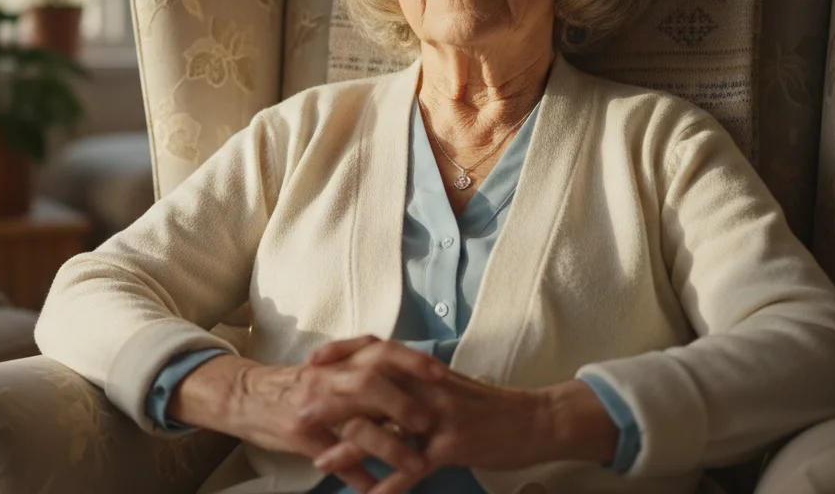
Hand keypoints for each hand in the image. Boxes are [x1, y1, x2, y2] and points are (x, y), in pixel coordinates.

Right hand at [169, 348, 447, 490]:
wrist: (244, 396)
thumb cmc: (294, 385)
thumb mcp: (328, 371)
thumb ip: (363, 374)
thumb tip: (406, 389)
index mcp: (338, 361)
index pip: (379, 350)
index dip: (411, 360)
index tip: (442, 372)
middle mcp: (327, 379)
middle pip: (370, 381)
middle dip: (404, 401)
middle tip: (431, 420)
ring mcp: (313, 408)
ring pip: (355, 424)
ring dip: (389, 447)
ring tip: (416, 466)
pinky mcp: (300, 435)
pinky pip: (333, 458)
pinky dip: (356, 476)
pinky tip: (375, 491)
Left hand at [303, 337, 614, 493]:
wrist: (534, 420)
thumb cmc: (486, 406)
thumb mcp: (446, 385)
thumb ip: (413, 382)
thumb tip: (381, 383)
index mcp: (421, 370)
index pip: (373, 353)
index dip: (341, 355)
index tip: (310, 362)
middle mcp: (425, 387)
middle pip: (369, 390)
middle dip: (332, 403)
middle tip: (301, 413)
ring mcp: (438, 415)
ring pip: (385, 430)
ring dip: (351, 449)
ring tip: (323, 463)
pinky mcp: (453, 444)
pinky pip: (414, 466)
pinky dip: (391, 483)